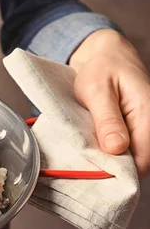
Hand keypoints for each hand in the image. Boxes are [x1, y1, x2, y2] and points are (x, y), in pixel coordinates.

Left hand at [70, 29, 149, 175]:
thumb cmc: (101, 67)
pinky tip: (90, 150)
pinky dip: (106, 152)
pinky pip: (123, 149)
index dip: (121, 172)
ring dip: (108, 161)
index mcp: (148, 115)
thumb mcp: (97, 90)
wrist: (105, 54)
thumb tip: (116, 148)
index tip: (95, 175)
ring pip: (129, 158)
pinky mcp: (132, 129)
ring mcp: (142, 128)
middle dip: (112, 169)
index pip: (143, 159)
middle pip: (137, 162)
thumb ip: (107, 119)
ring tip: (85, 158)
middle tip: (84, 169)